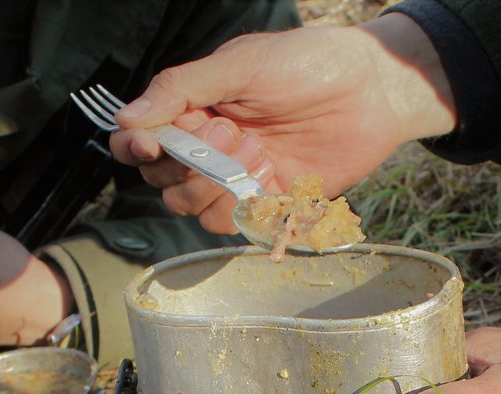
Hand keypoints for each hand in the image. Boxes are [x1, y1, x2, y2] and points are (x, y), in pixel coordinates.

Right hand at [109, 14, 455, 233]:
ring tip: (257, 152)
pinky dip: (245, 206)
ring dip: (216, 188)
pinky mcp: (268, 202)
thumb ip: (182, 89)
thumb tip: (128, 119)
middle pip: (163, 182)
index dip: (137, 149)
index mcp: (194, 108)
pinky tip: (272, 175)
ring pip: (194, 209)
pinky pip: (235, 223)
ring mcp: (237, 177)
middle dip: (188, 167)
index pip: (142, 140)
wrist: (372, 90)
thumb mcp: (240, 65)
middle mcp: (208, 146)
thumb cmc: (307, 63)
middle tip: (229, 133)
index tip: (154, 147)